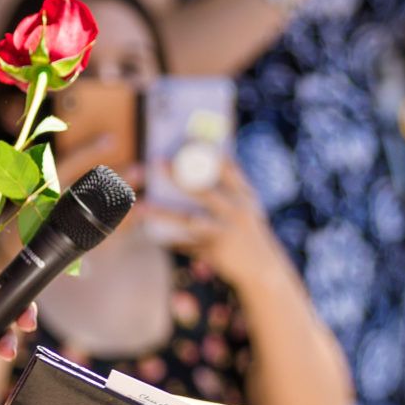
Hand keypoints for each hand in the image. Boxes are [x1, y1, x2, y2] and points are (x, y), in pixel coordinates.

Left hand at [141, 157, 285, 288]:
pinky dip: (168, 241)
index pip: (226, 167)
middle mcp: (236, 212)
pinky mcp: (215, 252)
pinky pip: (185, 245)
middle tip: (156, 162)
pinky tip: (149, 236)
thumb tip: (210, 160)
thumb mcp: (248, 207)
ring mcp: (225, 233)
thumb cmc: (250, 231)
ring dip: (162, 213)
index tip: (187, 136)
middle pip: (203, 190)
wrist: (264, 268)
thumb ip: (231, 187)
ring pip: (187, 221)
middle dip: (178, 176)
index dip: (207, 150)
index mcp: (244, 195)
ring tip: (140, 206)